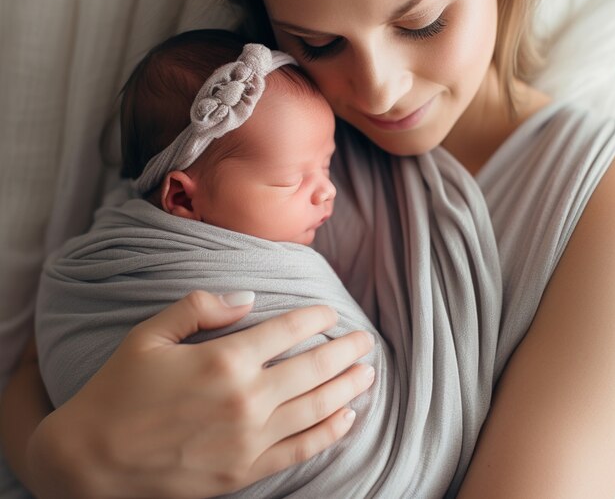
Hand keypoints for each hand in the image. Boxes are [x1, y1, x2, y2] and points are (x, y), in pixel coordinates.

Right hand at [28, 291, 374, 498]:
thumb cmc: (119, 390)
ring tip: (368, 373)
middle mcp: (245, 399)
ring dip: (347, 387)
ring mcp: (248, 440)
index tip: (330, 310)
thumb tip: (248, 296)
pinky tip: (347, 417)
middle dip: (344, 351)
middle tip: (366, 341)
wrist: (91, 462)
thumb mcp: (150, 334)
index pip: (287, 330)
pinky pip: (300, 449)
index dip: (314, 317)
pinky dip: (330, 432)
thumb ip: (202, 306)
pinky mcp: (244, 472)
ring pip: (316, 407)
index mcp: (224, 359)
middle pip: (313, 368)